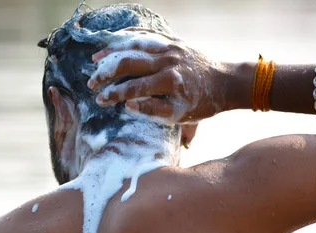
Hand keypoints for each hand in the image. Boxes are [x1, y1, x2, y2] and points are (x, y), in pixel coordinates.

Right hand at [87, 28, 229, 123]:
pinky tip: (113, 41)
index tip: (99, 100)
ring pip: (134, 44)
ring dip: (112, 51)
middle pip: (128, 62)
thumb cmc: (201, 103)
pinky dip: (128, 36)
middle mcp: (168, 60)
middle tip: (91, 83)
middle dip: (106, 73)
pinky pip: (146, 34)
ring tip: (95, 60)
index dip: (113, 94)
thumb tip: (128, 105)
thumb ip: (152, 111)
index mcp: (169, 81)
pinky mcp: (172, 40)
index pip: (132, 87)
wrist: (224, 82)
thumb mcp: (179, 116)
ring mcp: (170, 47)